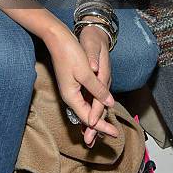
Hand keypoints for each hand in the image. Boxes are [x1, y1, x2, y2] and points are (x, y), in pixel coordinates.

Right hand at [45, 24, 117, 140]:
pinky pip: (84, 99)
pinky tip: (98, 107)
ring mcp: (71, 89)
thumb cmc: (70, 53)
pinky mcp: (73, 83)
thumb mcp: (86, 73)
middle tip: (114, 134)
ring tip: (107, 125)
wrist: (57, 38)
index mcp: (71, 96)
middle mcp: (70, 96)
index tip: (115, 133)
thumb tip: (109, 103)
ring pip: (86, 108)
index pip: (88, 118)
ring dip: (96, 117)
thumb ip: (97, 90)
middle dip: (100, 125)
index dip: (102, 126)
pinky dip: (93, 106)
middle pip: (86, 115)